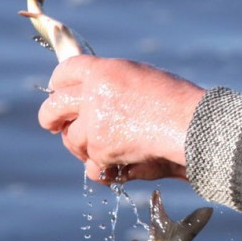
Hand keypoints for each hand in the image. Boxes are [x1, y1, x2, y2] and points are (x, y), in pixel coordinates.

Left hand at [38, 55, 205, 182]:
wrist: (191, 124)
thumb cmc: (176, 101)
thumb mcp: (140, 77)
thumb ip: (112, 84)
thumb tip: (89, 94)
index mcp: (103, 71)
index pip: (65, 72)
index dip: (59, 83)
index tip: (58, 92)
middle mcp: (93, 95)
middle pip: (53, 106)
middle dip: (50, 117)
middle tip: (53, 125)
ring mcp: (95, 124)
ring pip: (72, 139)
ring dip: (84, 146)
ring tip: (104, 148)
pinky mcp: (102, 151)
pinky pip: (91, 166)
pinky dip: (102, 169)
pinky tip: (118, 166)